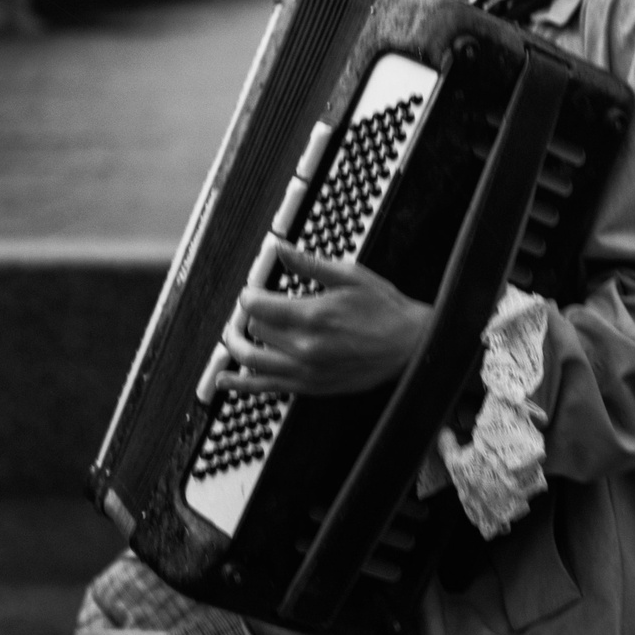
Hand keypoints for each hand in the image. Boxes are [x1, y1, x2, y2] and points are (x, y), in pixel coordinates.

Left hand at [219, 239, 431, 396]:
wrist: (410, 346)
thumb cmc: (384, 308)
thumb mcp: (348, 276)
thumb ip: (308, 264)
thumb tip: (278, 247)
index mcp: (312, 315)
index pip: (256, 306)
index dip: (250, 294)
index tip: (254, 290)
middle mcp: (304, 347)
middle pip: (254, 330)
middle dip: (249, 317)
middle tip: (252, 309)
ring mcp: (306, 371)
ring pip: (253, 360)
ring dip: (238, 347)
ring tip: (232, 337)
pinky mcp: (311, 387)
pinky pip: (267, 387)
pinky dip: (242, 384)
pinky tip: (224, 380)